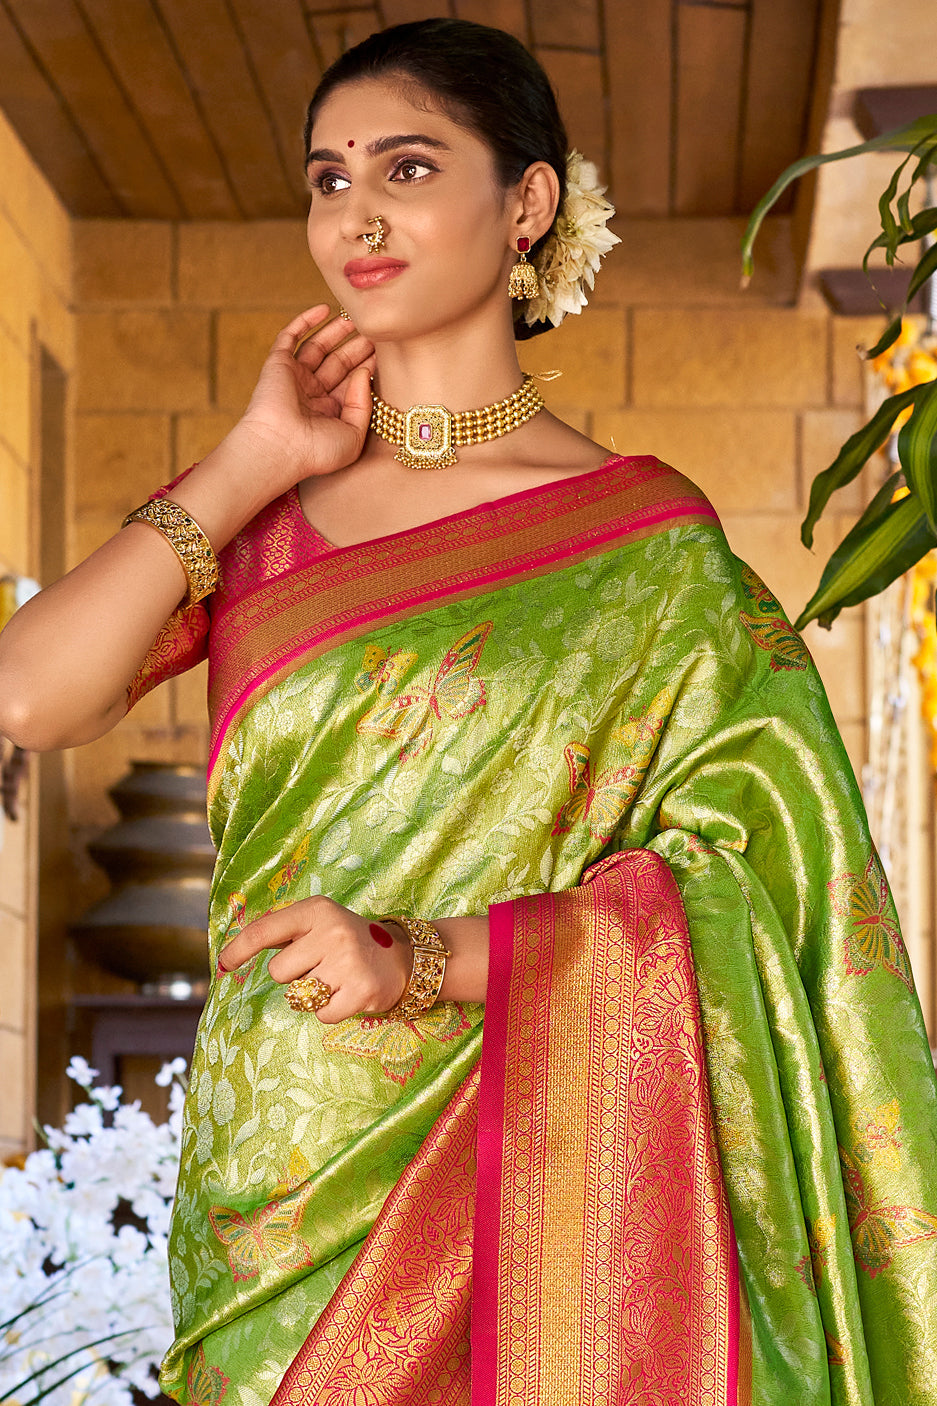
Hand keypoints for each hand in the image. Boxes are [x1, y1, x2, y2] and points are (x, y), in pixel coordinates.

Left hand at [216, 896, 409, 1023]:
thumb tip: (232, 952)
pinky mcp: (361, 991)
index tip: (223, 964)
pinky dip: (330, 1011)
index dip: (238, 949)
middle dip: (293, 975)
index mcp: (316, 911)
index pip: (264, 930)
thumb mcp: (319, 922)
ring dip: (312, 994)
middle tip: (320, 966)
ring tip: (335, 979)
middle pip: (278, 972)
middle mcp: (331, 932)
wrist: (402, 957)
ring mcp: (347, 962)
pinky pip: (321, 1014)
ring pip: (299, 996)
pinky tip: (347, 993)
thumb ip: (282, 932)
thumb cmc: (348, 940)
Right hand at [230, 305, 375, 495]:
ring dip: (336, 330)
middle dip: (357, 345)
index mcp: (331, 411)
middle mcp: (314, 393)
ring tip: (355, 315)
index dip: (369, 364)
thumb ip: (364, 404)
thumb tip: (364, 371)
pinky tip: (324, 309)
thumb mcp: (354, 435)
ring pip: (318, 346)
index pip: (353, 381)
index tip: (388, 350)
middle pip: (339, 361)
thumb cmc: (317, 452)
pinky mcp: (278, 364)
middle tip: (375, 329)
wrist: (280, 449)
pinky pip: (290, 336)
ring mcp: (296, 377)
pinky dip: (305, 321)